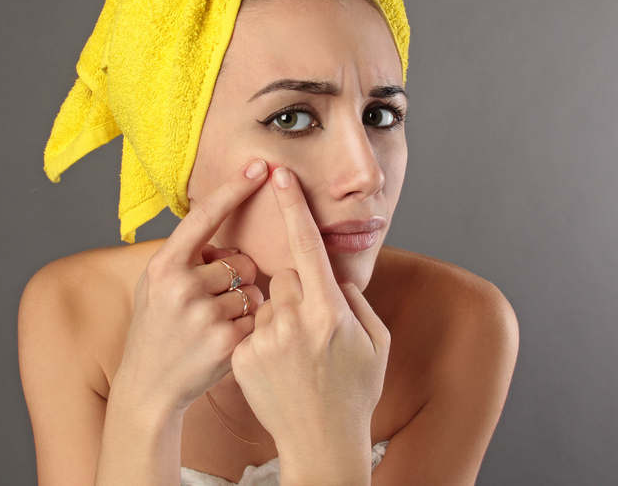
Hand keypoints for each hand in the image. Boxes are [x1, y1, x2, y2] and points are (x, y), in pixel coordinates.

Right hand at [111, 159, 268, 416]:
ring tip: (211, 326)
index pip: (205, 217)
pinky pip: (257, 320)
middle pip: (242, 261)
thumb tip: (227, 230)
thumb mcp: (156, 285)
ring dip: (243, 306)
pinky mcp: (225, 342)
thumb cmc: (157, 329)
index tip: (260, 164)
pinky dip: (248, 329)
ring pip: (253, 291)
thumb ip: (186, 257)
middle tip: (209, 303)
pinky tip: (222, 343)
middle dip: (236, 279)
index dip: (234, 188)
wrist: (147, 388)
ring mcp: (203, 315)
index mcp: (164, 265)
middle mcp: (181, 286)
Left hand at [231, 167, 390, 479]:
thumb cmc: (355, 393)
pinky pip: (250, 328)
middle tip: (310, 328)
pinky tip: (278, 368)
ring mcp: (265, 340)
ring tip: (295, 356)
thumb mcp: (376, 343)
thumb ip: (355, 301)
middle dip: (296, 292)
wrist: (322, 443)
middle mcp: (293, 321)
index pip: (307, 246)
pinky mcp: (242, 357)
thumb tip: (333, 277)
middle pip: (286, 277)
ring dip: (277, 317)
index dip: (292, 207)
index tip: (278, 174)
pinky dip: (261, 339)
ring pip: (266, 303)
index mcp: (329, 312)